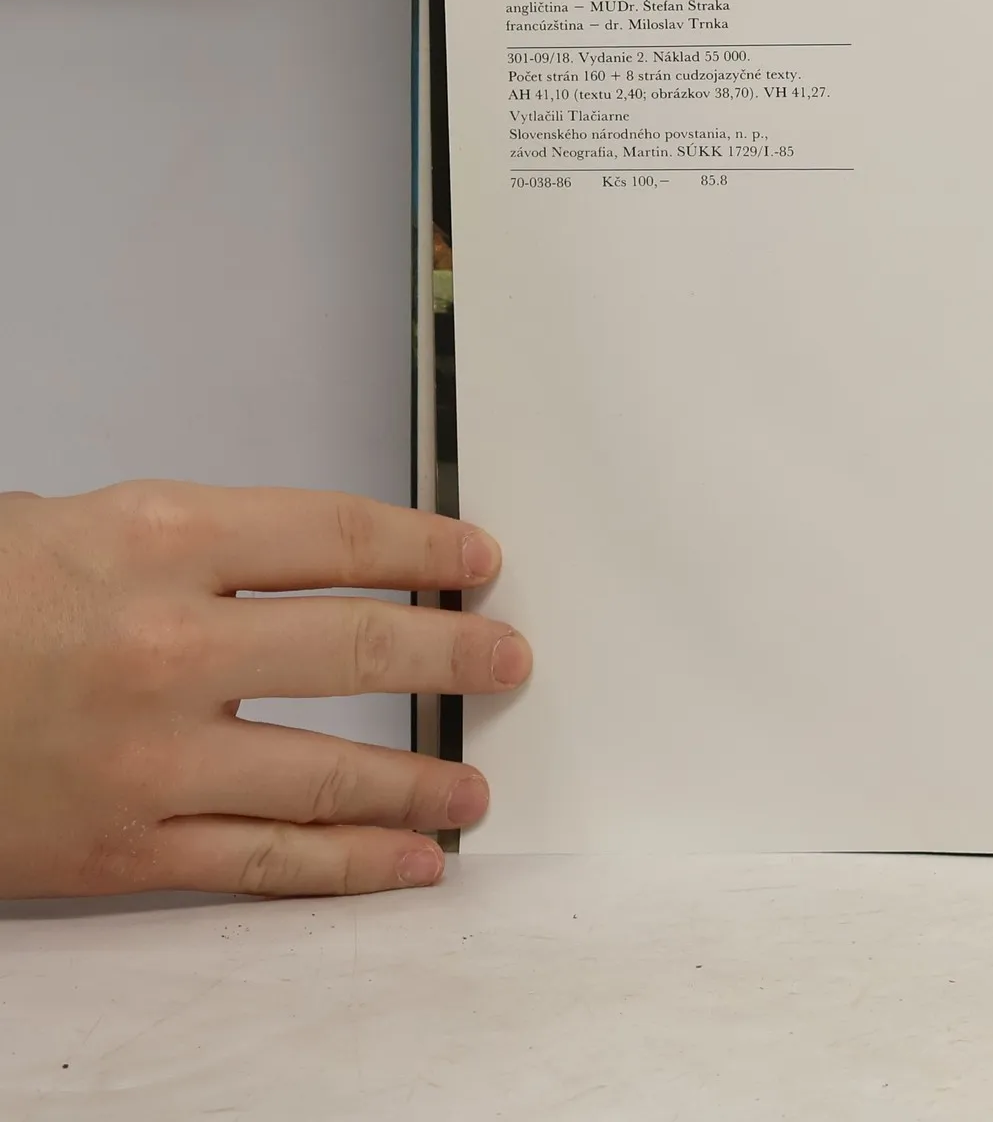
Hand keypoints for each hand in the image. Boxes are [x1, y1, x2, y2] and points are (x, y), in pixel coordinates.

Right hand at [0, 481, 529, 897]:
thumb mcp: (84, 524)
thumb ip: (207, 544)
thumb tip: (332, 566)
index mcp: (160, 538)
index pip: (338, 538)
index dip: (427, 551)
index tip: (477, 560)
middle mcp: (166, 646)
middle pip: (355, 652)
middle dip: (452, 657)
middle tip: (509, 660)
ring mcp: (147, 758)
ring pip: (325, 774)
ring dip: (419, 782)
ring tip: (474, 784)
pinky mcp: (119, 850)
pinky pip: (260, 864)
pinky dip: (349, 868)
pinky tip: (409, 865)